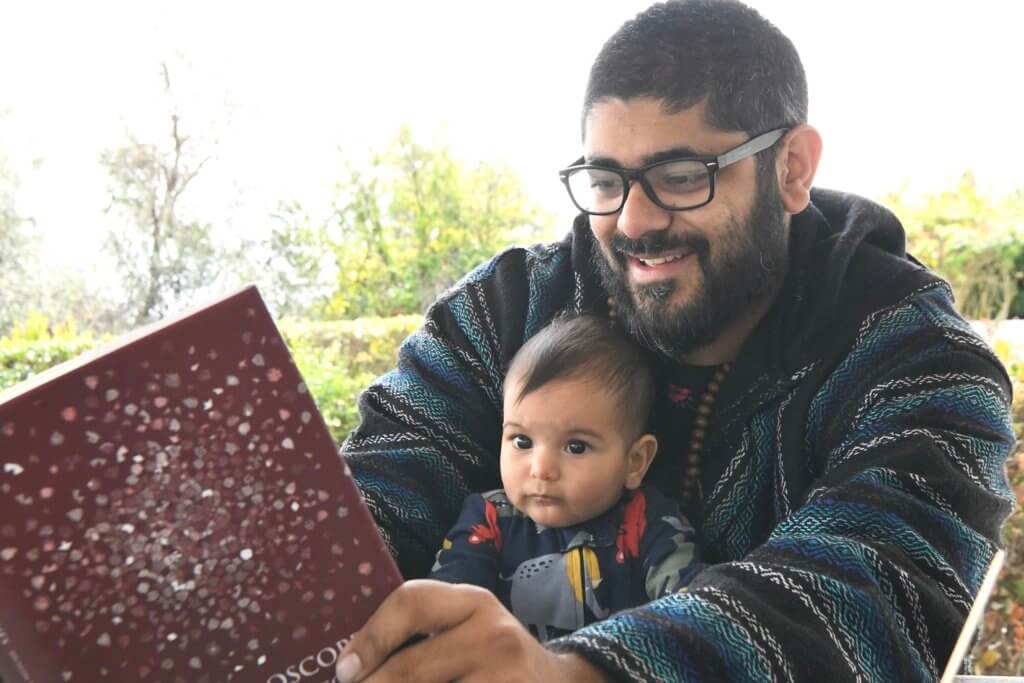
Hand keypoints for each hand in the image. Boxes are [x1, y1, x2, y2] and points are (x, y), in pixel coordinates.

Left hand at [334, 579, 609, 682]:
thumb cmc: (494, 657)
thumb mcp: (466, 629)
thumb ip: (421, 634)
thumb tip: (352, 663)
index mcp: (473, 602)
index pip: (412, 601)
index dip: (372, 636)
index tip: (345, 670)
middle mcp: (492, 634)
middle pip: (410, 667)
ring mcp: (505, 677)